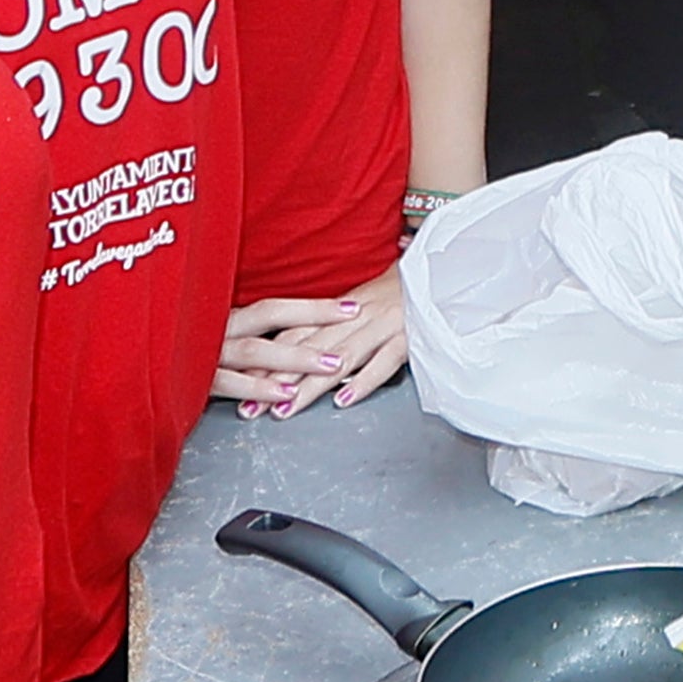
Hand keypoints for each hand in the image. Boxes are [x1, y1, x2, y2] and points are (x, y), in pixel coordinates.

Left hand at [216, 272, 409, 415]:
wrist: (442, 272)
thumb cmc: (398, 293)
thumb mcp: (358, 308)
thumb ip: (328, 329)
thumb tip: (291, 353)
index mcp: (340, 310)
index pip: (295, 336)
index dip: (266, 360)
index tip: (240, 384)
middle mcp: (356, 317)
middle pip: (309, 350)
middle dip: (276, 381)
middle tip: (251, 409)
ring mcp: (383, 326)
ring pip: (340, 357)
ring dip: (310, 386)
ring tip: (286, 410)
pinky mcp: (409, 338)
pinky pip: (384, 361)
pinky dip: (364, 380)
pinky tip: (345, 399)